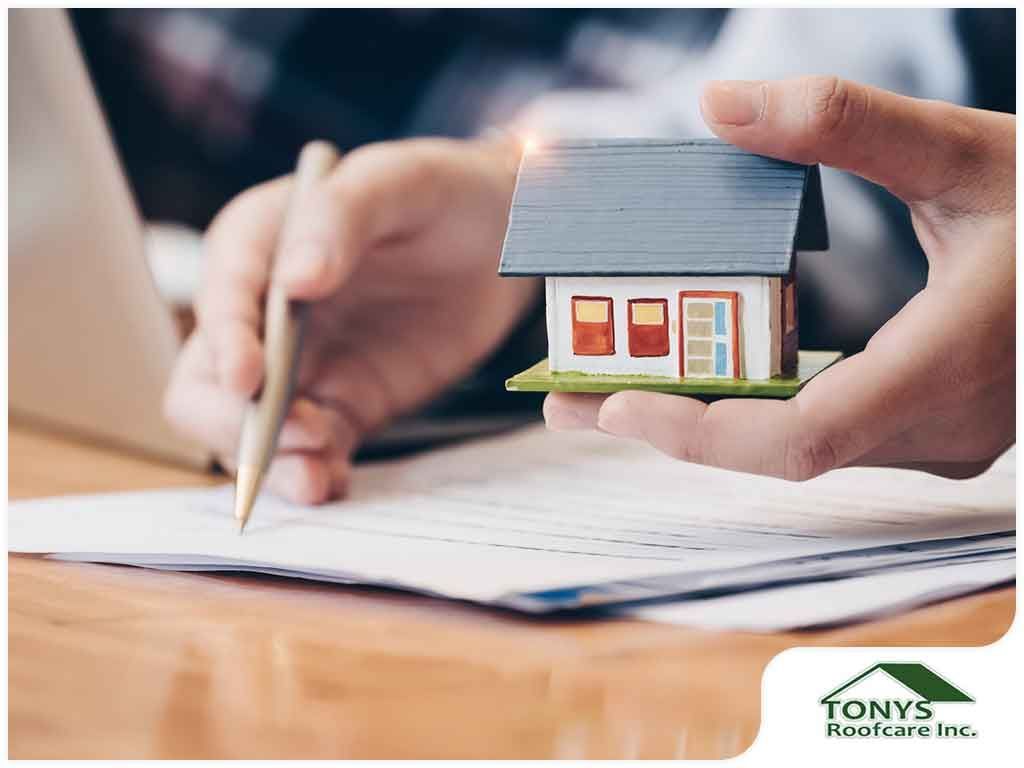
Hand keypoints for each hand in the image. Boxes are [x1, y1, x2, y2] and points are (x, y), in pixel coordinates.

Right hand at [165, 136, 537, 501]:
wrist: (502, 237)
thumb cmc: (442, 192)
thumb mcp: (397, 181)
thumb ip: (340, 218)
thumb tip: (294, 282)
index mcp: (259, 244)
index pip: (221, 298)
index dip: (225, 342)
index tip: (251, 380)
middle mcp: (265, 313)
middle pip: (208, 382)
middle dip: (235, 421)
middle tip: (295, 438)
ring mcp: (303, 366)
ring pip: (252, 429)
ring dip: (272, 461)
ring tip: (316, 479)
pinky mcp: (345, 402)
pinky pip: (311, 449)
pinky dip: (313, 471)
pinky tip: (333, 482)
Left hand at [545, 76, 1014, 479]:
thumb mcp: (969, 151)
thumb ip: (849, 127)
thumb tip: (721, 105)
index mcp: (948, 369)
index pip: (800, 440)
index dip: (698, 433)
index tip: (611, 405)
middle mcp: (940, 430)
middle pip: (778, 451)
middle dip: (671, 425)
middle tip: (570, 399)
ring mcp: (938, 441)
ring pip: (797, 449)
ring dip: (703, 421)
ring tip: (609, 389)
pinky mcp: (928, 429)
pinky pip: (822, 432)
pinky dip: (752, 410)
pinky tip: (697, 379)